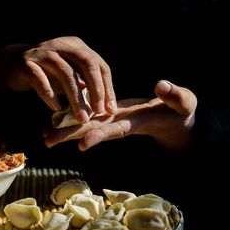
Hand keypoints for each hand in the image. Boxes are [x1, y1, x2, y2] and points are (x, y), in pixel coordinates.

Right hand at [0, 36, 116, 122]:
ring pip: (66, 73)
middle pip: (87, 64)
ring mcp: (43, 52)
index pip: (99, 65)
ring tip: (81, 117)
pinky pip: (41, 80)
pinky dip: (50, 95)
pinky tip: (57, 108)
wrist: (11, 64)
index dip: (107, 87)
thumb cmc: (45, 73)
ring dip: (76, 98)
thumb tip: (104, 105)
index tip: (110, 109)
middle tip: (99, 111)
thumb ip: (84, 86)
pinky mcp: (26, 63)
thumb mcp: (67, 77)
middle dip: (96, 90)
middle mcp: (62, 45)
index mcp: (76, 46)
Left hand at [44, 80, 196, 150]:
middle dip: (71, 136)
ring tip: (45, 135)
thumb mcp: (184, 103)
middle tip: (47, 141)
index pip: (116, 129)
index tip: (82, 143)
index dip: (100, 136)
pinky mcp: (110, 114)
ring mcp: (113, 119)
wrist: (172, 119)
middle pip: (93, 130)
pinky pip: (89, 117)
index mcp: (136, 121)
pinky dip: (73, 119)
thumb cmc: (180, 112)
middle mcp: (119, 122)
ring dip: (66, 131)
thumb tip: (161, 85)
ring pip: (87, 125)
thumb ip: (175, 96)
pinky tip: (56, 120)